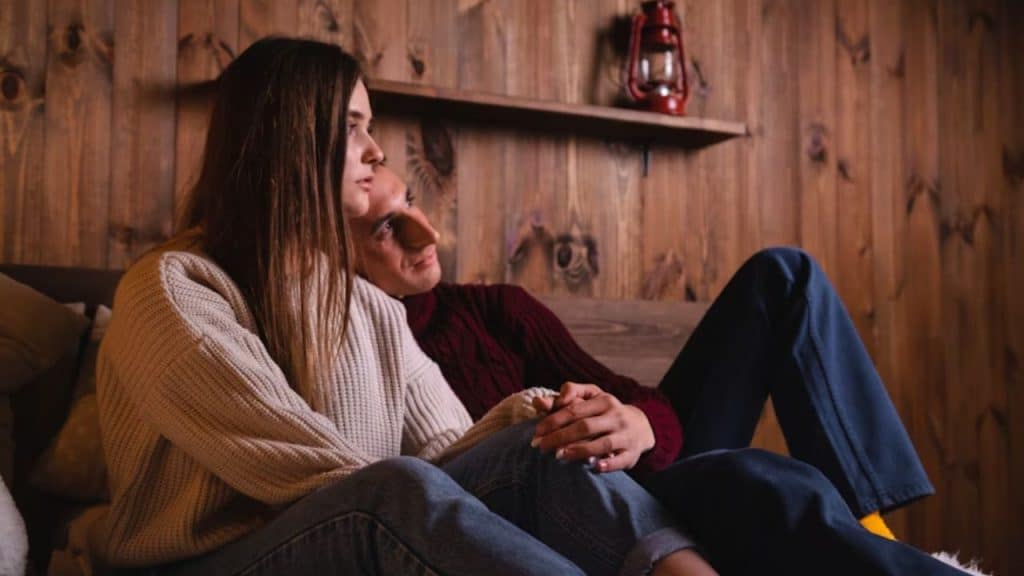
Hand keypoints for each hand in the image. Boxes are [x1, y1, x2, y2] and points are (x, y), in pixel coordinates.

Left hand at [531, 381, 655, 472]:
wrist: (642, 426)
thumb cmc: (606, 412)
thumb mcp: (591, 398)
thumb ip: (566, 396)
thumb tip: (538, 401)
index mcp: (604, 401)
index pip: (575, 410)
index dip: (554, 420)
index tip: (537, 432)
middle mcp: (617, 417)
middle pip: (586, 426)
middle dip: (561, 437)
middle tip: (542, 446)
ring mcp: (626, 435)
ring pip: (603, 443)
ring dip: (581, 450)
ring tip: (560, 455)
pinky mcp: (632, 454)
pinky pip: (621, 460)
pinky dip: (608, 464)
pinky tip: (594, 467)